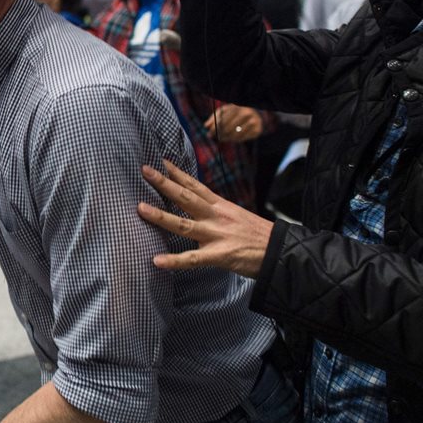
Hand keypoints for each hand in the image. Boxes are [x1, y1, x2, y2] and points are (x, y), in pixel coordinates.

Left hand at [137, 159, 271, 278]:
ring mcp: (217, 235)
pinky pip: (193, 259)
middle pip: (186, 197)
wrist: (282, 251)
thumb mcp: (236, 215)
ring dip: (161, 216)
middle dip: (164, 183)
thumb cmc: (257, 235)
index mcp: (220, 206)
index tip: (160, 161)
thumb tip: (197, 204)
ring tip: (140, 208)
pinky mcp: (220, 255)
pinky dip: (174, 261)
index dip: (177, 173)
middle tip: (145, 170)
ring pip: (184, 224)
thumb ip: (216, 210)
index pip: (195, 185)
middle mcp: (216, 216)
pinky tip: (157, 261)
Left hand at [204, 104, 262, 142]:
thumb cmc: (237, 113)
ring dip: (226, 138)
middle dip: (219, 134)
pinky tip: (230, 139)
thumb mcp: (226, 111)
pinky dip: (235, 140)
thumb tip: (205, 126)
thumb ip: (215, 117)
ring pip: (235, 134)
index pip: (223, 119)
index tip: (209, 133)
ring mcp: (253, 122)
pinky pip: (242, 138)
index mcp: (237, 107)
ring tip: (221, 139)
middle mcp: (246, 113)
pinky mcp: (257, 130)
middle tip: (215, 137)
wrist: (257, 115)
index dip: (215, 127)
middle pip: (228, 127)